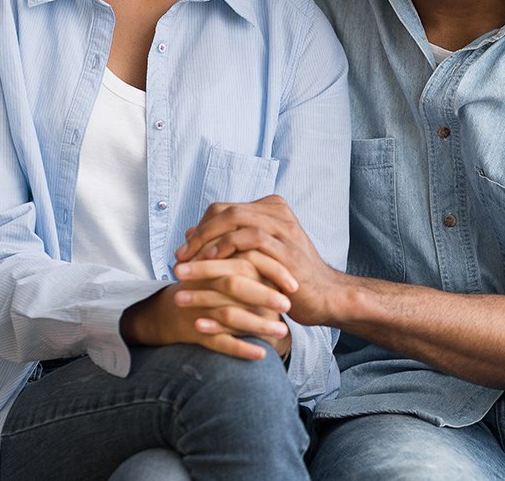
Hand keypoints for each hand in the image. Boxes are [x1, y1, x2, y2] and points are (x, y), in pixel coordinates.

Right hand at [173, 252, 292, 360]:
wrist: (172, 309)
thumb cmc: (209, 284)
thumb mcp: (224, 266)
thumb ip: (251, 261)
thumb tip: (291, 262)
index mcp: (216, 262)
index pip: (246, 261)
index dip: (271, 271)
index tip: (293, 284)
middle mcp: (205, 284)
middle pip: (235, 286)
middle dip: (264, 296)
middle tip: (288, 305)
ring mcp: (199, 309)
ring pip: (229, 316)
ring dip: (257, 324)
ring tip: (283, 331)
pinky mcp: (196, 333)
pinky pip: (219, 342)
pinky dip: (241, 348)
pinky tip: (262, 354)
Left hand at [177, 195, 342, 327]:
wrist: (325, 295)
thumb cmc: (288, 278)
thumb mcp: (258, 255)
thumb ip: (230, 242)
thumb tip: (190, 233)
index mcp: (271, 209)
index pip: (224, 209)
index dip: (200, 228)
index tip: (183, 250)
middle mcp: (277, 212)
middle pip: (227, 211)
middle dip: (198, 234)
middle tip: (179, 257)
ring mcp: (283, 229)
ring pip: (235, 221)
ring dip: (206, 242)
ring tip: (187, 263)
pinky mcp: (286, 248)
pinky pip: (249, 240)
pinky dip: (226, 248)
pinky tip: (211, 262)